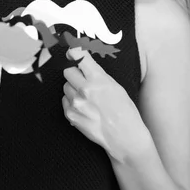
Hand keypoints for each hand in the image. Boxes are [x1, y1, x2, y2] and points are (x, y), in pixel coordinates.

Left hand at [62, 48, 148, 162]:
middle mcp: (85, 89)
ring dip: (73, 89)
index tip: (71, 52)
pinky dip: (71, 102)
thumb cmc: (124, 111)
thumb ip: (97, 75)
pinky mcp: (71, 115)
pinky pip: (64, 101)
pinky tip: (83, 107)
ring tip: (86, 97)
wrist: (124, 137)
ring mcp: (76, 103)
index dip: (73, 52)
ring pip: (65, 86)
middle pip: (67, 71)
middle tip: (82, 79)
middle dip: (74, 73)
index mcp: (98, 79)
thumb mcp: (115, 86)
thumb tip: (84, 64)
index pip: (78, 56)